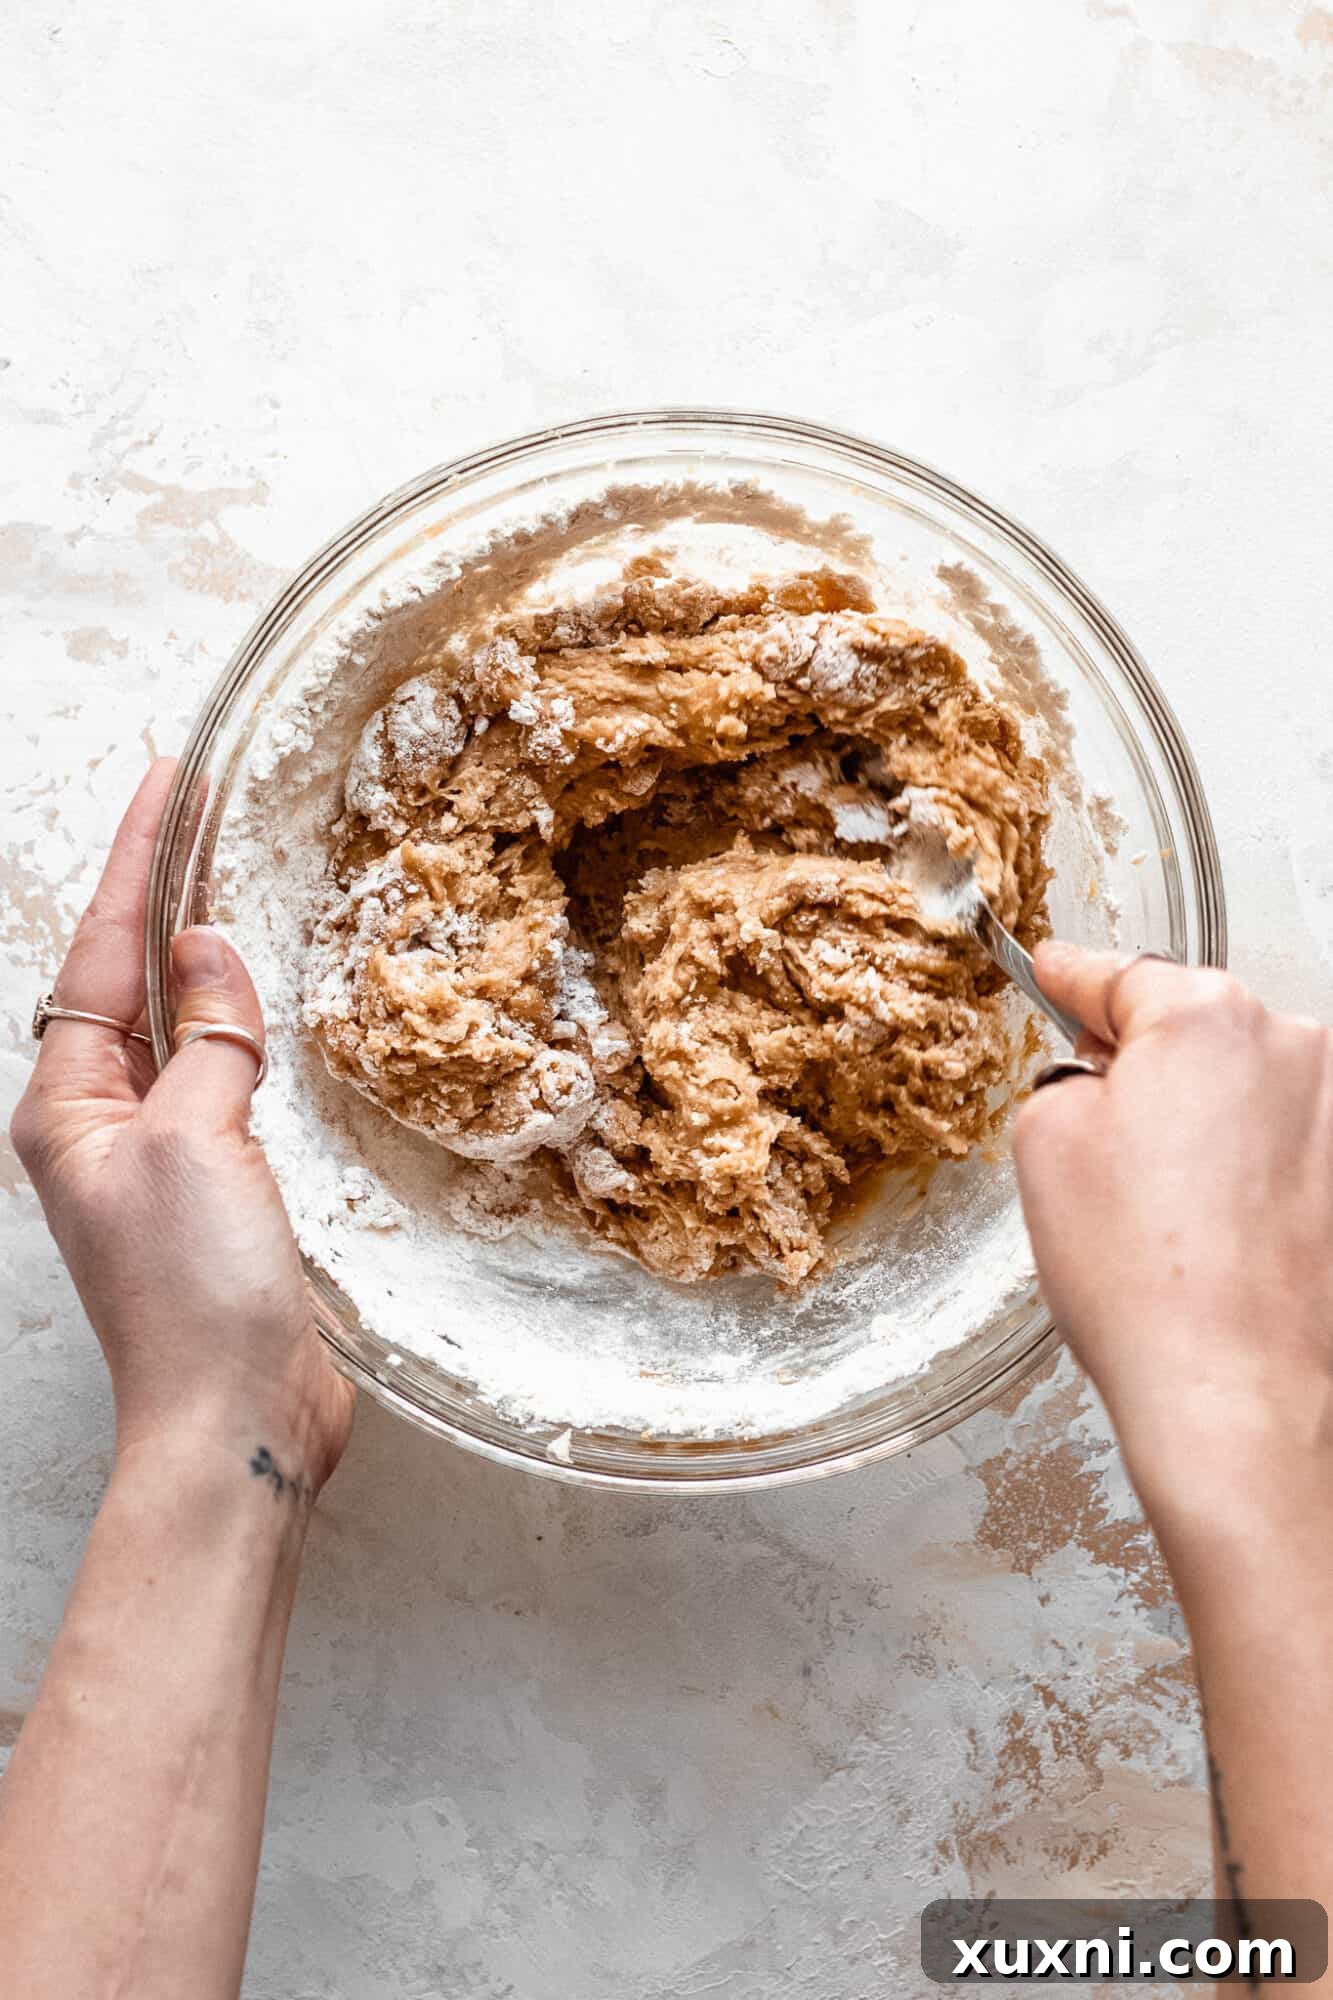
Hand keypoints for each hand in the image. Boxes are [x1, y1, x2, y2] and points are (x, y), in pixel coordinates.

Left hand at [10, 760, 353, 1493]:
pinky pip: (217, 1076)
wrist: (234, 1416)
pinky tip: (252, 1001)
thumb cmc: (194, 1290)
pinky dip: (235, 1026)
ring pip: (174, 1026)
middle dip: (159, 893)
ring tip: (223, 876)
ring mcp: (156, 1155)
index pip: (101, 955)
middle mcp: (100, 1123)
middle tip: (197, 807)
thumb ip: (207, 1038)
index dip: (139, 862)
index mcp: (67, 1107)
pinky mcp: (211, 1186)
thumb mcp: (196, 1140)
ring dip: (196, 957)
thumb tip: (207, 949)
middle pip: (125, 981)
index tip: (166, 783)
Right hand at [1013, 944, 1332, 1542]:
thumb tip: (1099, 1082)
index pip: (1120, 974)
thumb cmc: (1146, 1284)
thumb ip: (1068, 1079)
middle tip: (1104, 1152)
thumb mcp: (1046, 1145)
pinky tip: (1216, 1242)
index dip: (1072, 978)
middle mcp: (1295, 1047)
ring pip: (1246, 1091)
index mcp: (1206, 1019)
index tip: (1056, 972)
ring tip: (1168, 1221)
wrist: (1237, 1398)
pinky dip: (1251, 1178)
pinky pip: (1286, 1149)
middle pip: (1196, 1031)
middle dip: (1147, 1072)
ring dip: (1207, 1128)